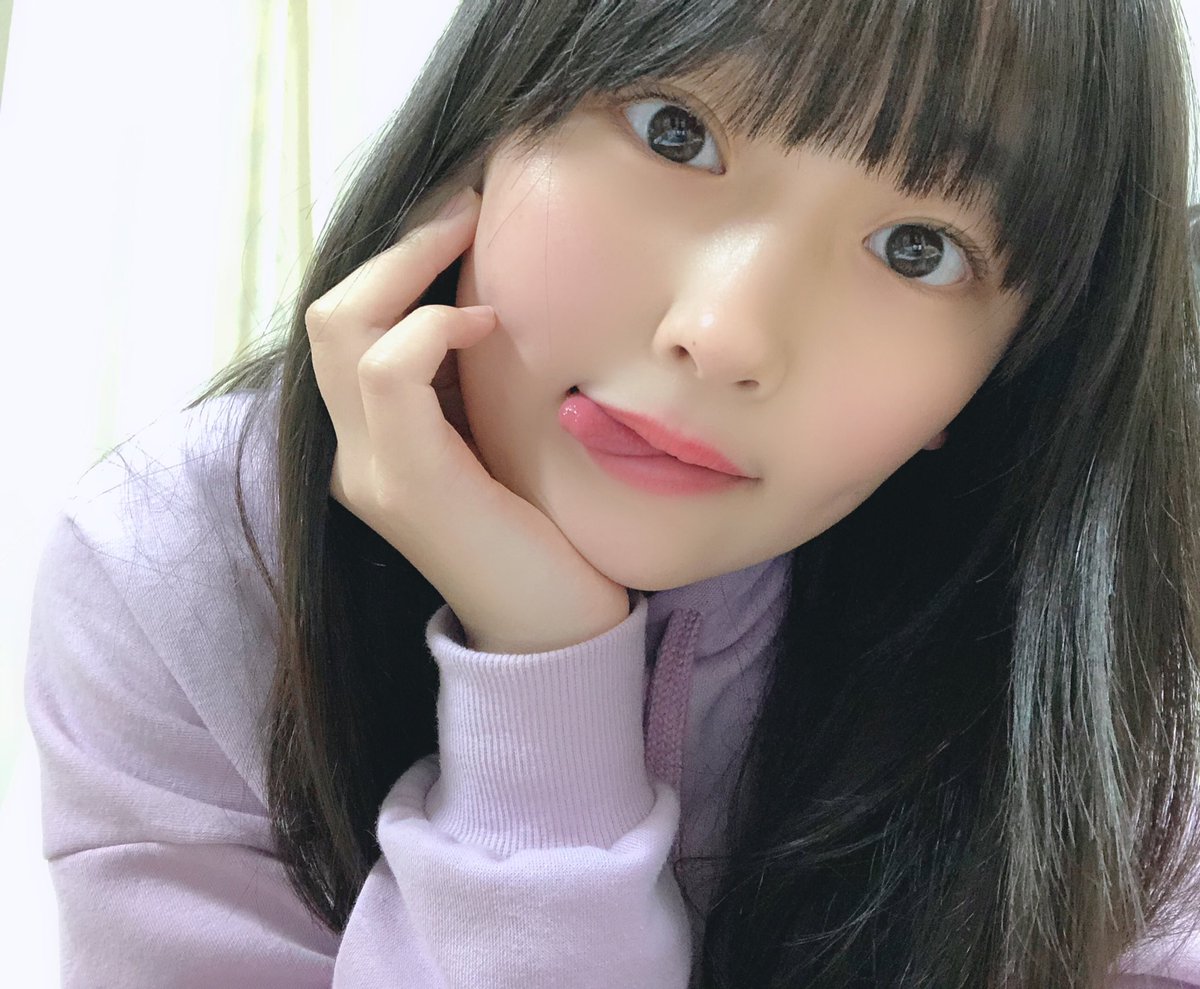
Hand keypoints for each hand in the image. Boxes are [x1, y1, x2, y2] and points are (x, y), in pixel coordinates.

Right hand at [306, 187, 630, 653]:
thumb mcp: (496, 441)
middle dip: (398, 247)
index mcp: (373, 443)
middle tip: (467, 210)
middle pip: (328, 313)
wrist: (554, 632)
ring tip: (473, 243)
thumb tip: (485, 298)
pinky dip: (431, 328)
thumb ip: (467, 387)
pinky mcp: (408, 485)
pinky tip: (482, 323)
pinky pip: (389, 374)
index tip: (459, 219)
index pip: (345, 325)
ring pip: (342, 328)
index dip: (393, 260)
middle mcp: (355, 454)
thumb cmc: (542, 533)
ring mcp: (371, 471)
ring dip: (410, 267)